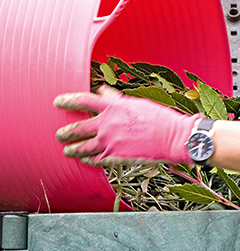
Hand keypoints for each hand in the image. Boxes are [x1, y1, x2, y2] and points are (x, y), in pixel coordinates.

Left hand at [54, 85, 200, 165]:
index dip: (67, 100)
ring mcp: (109, 142)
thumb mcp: (137, 103)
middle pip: (77, 128)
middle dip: (65, 132)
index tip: (58, 102)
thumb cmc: (158, 118)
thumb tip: (102, 91)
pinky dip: (87, 159)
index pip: (83, 100)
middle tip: (60, 134)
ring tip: (68, 150)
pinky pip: (93, 159)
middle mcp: (107, 124)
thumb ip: (116, 98)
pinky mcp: (114, 157)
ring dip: (71, 149)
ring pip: (80, 147)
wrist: (172, 138)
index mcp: (113, 107)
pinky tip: (85, 159)